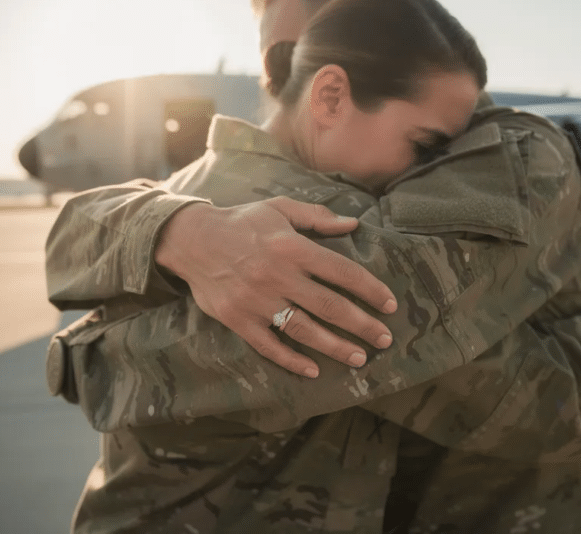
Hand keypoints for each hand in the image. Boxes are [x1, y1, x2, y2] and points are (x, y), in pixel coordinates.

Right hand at [156, 197, 396, 377]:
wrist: (191, 240)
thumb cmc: (241, 222)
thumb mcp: (279, 209)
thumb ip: (316, 217)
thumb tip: (353, 225)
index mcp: (292, 247)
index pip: (342, 271)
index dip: (370, 289)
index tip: (389, 304)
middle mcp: (277, 276)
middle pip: (329, 306)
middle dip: (362, 324)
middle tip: (386, 339)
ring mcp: (257, 301)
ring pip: (304, 330)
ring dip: (335, 347)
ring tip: (360, 358)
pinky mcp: (238, 319)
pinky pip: (269, 345)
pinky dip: (292, 360)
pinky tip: (313, 371)